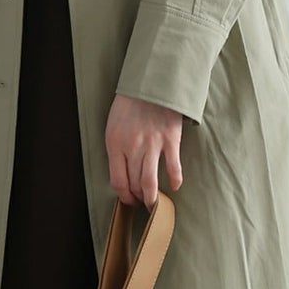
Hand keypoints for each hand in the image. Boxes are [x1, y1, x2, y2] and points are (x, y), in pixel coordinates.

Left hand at [105, 94, 183, 208]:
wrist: (151, 83)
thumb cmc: (130, 105)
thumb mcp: (113, 126)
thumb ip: (116, 149)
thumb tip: (122, 173)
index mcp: (115, 144)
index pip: (117, 181)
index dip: (123, 195)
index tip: (128, 199)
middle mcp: (133, 147)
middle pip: (134, 184)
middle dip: (137, 198)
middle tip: (141, 202)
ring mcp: (153, 145)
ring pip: (150, 182)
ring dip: (152, 198)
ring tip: (155, 205)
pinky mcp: (170, 140)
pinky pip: (173, 168)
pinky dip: (175, 180)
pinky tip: (174, 186)